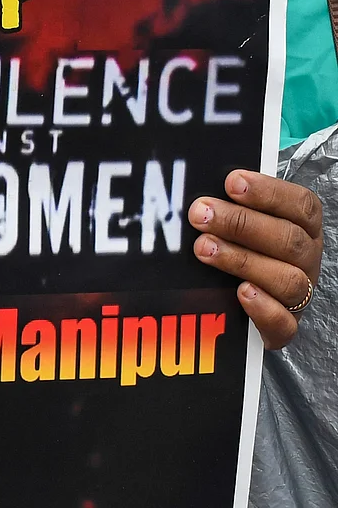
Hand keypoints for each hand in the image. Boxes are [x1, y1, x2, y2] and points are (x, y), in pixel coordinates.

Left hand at [190, 170, 323, 349]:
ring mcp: (300, 294)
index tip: (232, 182)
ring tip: (204, 248)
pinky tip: (241, 292)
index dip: (268, 192)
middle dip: (241, 224)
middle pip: (288, 239)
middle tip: (200, 214)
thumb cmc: (244, 251)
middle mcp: (307, 259)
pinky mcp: (286, 326)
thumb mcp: (242, 225)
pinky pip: (283, 322)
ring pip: (286, 278)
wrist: (249, 305)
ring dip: (242, 260)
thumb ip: (233, 207)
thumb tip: (204, 193)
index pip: (300, 205)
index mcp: (304, 227)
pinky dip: (263, 307)